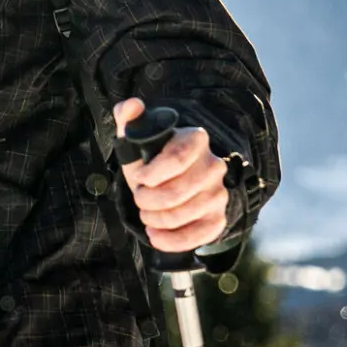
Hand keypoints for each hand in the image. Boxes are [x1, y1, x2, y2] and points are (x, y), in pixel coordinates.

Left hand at [113, 98, 230, 253]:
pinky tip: (156, 236)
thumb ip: (127, 117)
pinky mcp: (218, 217)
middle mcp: (214, 165)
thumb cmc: (149, 157)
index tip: (137, 177)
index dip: (150, 174)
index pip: (175, 159)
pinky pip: (200, 235)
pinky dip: (173, 240)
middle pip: (177, 191)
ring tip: (146, 213)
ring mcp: (219, 193)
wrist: (166, 181)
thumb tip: (131, 105)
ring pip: (184, 214)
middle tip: (139, 197)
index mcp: (195, 139)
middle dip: (148, 199)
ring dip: (156, 219)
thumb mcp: (135, 137)